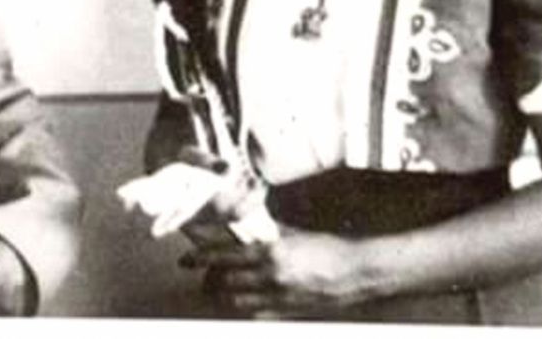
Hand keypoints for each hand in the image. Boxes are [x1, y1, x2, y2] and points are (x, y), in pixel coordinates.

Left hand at [182, 228, 367, 318]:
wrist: (356, 272)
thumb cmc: (327, 248)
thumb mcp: (292, 234)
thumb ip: (265, 233)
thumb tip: (242, 227)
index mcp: (270, 252)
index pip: (223, 255)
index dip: (199, 258)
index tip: (185, 259)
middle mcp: (270, 276)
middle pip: (223, 282)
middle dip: (209, 278)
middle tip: (204, 273)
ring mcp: (278, 297)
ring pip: (234, 301)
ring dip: (223, 294)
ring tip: (219, 287)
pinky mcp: (286, 312)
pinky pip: (254, 314)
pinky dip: (243, 307)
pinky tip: (242, 299)